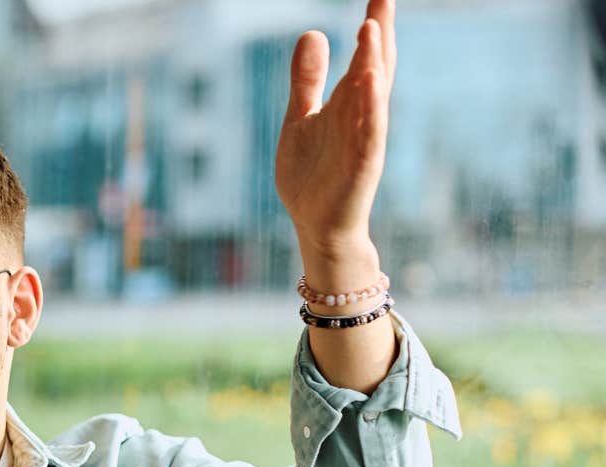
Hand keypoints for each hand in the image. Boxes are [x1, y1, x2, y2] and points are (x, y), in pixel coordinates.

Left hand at [274, 0, 396, 273]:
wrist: (316, 225)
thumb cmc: (313, 173)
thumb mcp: (303, 117)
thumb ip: (307, 79)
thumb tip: (313, 32)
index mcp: (350, 103)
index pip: (365, 57)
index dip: (373, 25)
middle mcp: (362, 116)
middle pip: (374, 66)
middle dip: (378, 32)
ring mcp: (364, 140)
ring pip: (371, 96)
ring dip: (372, 62)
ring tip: (370, 27)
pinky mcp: (361, 165)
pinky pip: (367, 133)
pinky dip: (369, 108)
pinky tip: (370, 83)